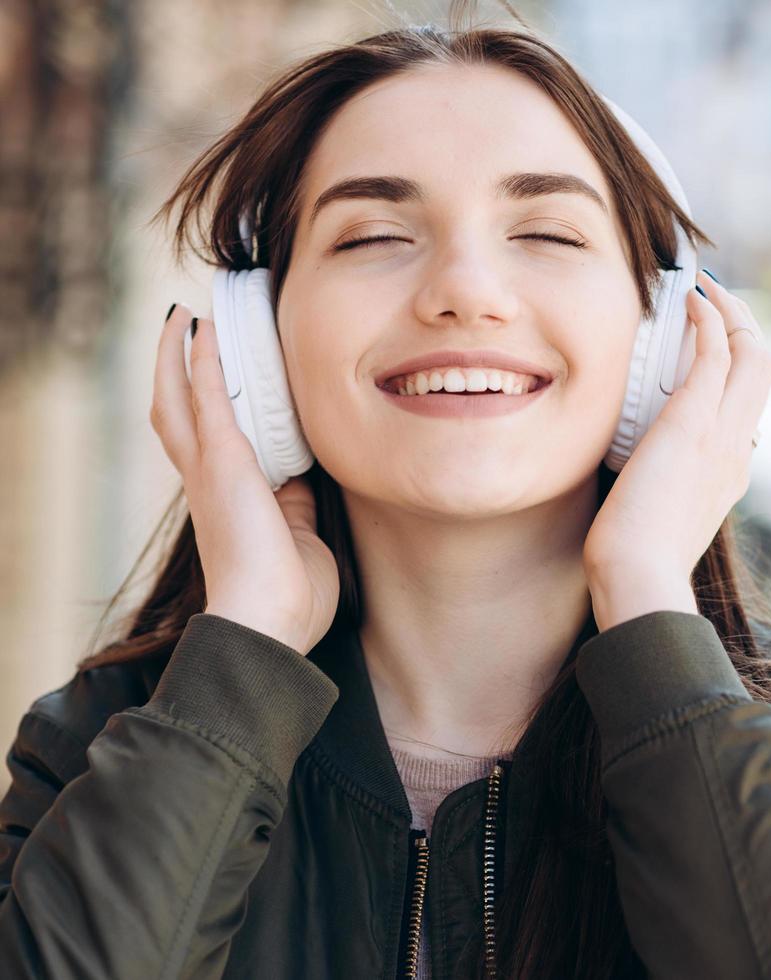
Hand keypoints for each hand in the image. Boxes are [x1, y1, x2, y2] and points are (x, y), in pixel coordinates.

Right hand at [151, 303, 339, 654]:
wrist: (268, 624)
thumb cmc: (289, 597)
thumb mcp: (301, 538)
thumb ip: (299, 506)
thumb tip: (307, 480)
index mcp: (224, 502)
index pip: (206, 443)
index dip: (204, 408)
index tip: (215, 377)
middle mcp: (206, 482)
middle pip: (174, 413)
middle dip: (174, 370)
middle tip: (182, 331)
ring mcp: (209, 471)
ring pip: (177, 398)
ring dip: (178, 356)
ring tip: (184, 319)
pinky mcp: (224, 463)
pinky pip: (206, 399)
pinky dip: (203, 363)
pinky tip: (202, 331)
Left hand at [583, 269, 770, 594]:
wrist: (641, 577)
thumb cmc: (633, 560)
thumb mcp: (656, 521)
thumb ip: (659, 491)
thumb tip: (635, 477)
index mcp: (731, 472)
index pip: (749, 405)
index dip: (737, 368)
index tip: (711, 347)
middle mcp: (738, 449)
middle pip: (766, 369)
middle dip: (746, 327)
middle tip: (717, 303)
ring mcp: (724, 435)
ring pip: (755, 354)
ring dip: (733, 313)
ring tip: (706, 291)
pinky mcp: (695, 422)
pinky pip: (717, 353)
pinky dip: (710, 318)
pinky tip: (691, 299)